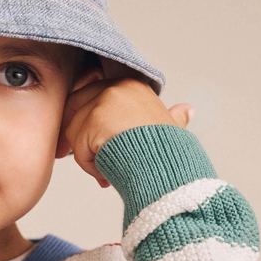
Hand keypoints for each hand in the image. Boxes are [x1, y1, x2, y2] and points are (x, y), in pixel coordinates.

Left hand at [57, 58, 194, 186]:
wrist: (168, 168)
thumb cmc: (169, 154)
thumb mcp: (173, 129)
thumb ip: (174, 117)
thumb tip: (188, 110)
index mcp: (131, 85)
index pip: (91, 96)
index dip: (85, 123)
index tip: (86, 144)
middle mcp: (117, 86)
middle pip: (74, 108)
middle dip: (71, 135)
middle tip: (73, 157)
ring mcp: (105, 100)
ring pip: (74, 131)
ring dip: (86, 157)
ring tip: (106, 172)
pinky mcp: (96, 118)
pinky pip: (78, 147)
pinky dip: (88, 166)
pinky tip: (106, 174)